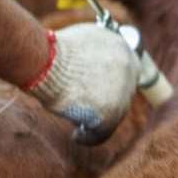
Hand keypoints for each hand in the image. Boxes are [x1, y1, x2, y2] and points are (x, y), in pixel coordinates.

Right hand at [28, 23, 139, 144]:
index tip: (100, 91)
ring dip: (98, 119)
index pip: (127, 69)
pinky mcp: (111, 113)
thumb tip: (89, 66)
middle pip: (123, 92)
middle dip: (107, 101)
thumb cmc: (54, 50)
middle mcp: (129, 68)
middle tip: (90, 108)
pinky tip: (77, 136)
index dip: (113, 82)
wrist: (49, 61)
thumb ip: (93, 53)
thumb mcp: (81, 40)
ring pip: (115, 112)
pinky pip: (103, 132)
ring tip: (79, 127)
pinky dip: (89, 136)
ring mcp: (123, 92)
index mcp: (122, 47)